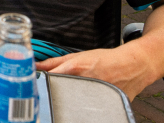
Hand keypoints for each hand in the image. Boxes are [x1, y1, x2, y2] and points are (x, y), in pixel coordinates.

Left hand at [36, 47, 153, 100]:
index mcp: (74, 68)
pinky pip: (84, 108)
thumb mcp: (77, 56)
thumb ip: (54, 62)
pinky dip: (78, 107)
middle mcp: (82, 82)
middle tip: (45, 94)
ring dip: (64, 101)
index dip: (38, 83)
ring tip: (64, 98)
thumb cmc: (106, 59)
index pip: (48, 78)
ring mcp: (92, 95)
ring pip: (71, 102)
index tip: (30, 85)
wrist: (133, 66)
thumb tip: (35, 65)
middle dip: (51, 94)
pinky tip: (77, 104)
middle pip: (58, 92)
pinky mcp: (102, 105)